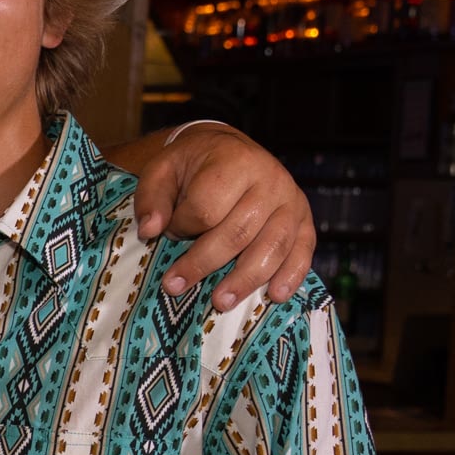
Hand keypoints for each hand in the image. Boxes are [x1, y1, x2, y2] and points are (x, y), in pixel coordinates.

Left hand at [128, 124, 316, 311]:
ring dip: (245, 279)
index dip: (183, 227)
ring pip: (272, 247)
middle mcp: (270, 179)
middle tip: (175, 287)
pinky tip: (274, 296)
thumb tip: (150, 230)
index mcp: (235, 162)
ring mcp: (291, 201)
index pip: (207, 207)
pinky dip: (291, 275)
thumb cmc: (193, 166)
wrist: (230, 151)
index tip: (171, 232)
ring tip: (220, 302)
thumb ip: (151, 198)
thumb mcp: (163, 170)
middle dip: (204, 263)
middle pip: (238, 232)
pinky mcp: (305, 220)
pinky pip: (303, 251)